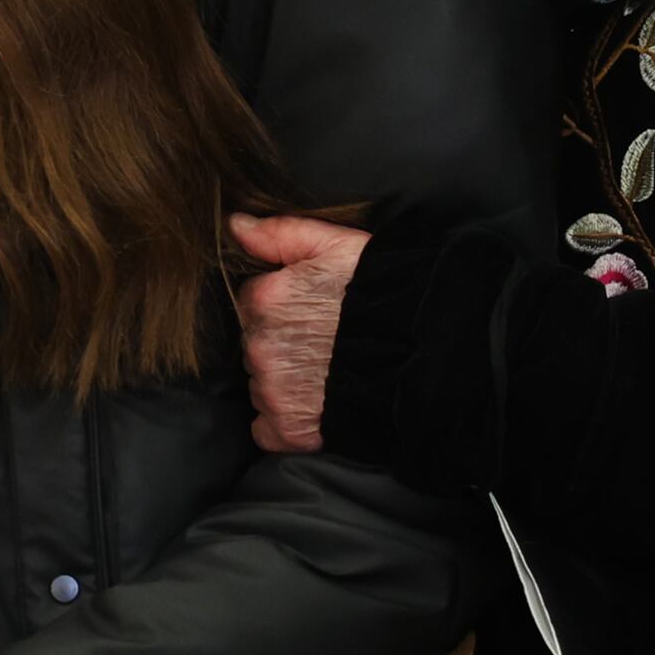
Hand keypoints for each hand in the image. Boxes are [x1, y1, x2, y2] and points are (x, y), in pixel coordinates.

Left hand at [229, 212, 367, 455]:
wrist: (420, 350)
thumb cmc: (381, 292)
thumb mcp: (334, 244)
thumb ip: (279, 233)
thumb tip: (234, 225)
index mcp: (265, 299)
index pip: (254, 302)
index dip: (283, 306)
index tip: (310, 311)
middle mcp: (260, 345)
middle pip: (256, 343)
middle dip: (281, 342)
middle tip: (321, 342)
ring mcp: (273, 390)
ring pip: (261, 384)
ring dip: (283, 380)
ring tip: (325, 373)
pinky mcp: (288, 428)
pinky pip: (266, 428)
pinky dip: (284, 420)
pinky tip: (314, 405)